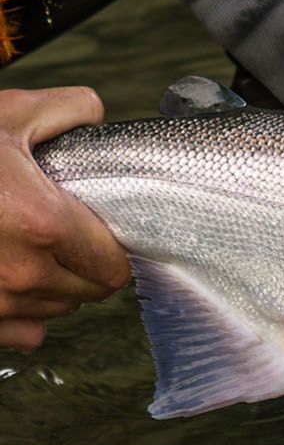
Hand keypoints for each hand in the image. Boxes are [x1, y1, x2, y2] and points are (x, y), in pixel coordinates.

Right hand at [0, 87, 130, 350]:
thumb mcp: (10, 114)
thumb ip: (70, 109)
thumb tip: (95, 117)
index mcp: (43, 223)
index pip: (113, 263)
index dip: (112, 245)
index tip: (98, 228)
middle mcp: (20, 272)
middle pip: (89, 291)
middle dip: (86, 265)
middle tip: (66, 235)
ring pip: (55, 310)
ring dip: (53, 286)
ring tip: (30, 249)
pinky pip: (22, 335)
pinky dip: (22, 313)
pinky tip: (9, 278)